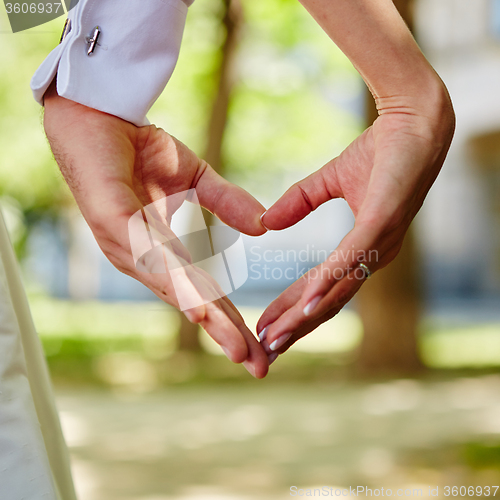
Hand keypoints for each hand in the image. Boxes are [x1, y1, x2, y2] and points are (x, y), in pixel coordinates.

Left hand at [43, 81, 268, 377]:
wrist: (99, 111)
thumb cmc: (140, 148)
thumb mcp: (198, 178)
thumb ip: (226, 203)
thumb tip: (262, 228)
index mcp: (161, 253)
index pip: (204, 292)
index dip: (231, 320)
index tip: (259, 348)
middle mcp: (143, 259)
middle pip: (193, 301)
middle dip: (227, 333)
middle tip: (259, 366)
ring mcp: (127, 244)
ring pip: (176, 287)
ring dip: (209, 318)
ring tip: (238, 347)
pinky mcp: (114, 222)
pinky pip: (150, 256)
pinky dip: (176, 282)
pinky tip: (199, 306)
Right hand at [257, 82, 454, 358]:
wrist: (414, 118)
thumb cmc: (380, 151)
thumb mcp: (328, 181)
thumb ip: (299, 202)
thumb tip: (267, 223)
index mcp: (365, 250)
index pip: (323, 288)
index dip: (294, 309)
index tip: (267, 326)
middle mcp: (375, 256)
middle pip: (330, 301)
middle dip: (296, 326)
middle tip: (266, 347)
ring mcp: (381, 243)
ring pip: (338, 289)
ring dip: (305, 317)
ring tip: (277, 337)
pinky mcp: (382, 223)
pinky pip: (351, 261)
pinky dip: (327, 284)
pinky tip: (306, 305)